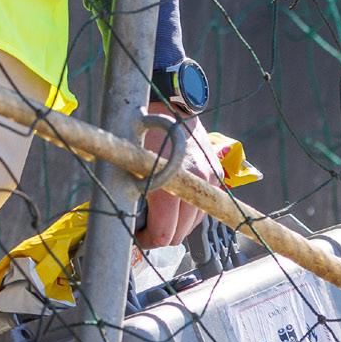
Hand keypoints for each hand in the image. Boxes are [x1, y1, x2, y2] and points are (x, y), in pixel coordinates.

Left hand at [136, 112, 230, 249]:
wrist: (169, 101)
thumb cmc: (142, 129)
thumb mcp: (128, 161)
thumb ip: (129, 192)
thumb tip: (123, 218)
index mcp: (170, 185)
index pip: (164, 233)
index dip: (148, 240)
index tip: (138, 236)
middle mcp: (195, 185)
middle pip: (180, 233)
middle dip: (161, 234)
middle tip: (146, 226)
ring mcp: (209, 180)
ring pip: (195, 222)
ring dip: (178, 223)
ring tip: (160, 213)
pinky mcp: (217, 173)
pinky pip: (205, 205)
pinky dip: (191, 209)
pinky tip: (176, 201)